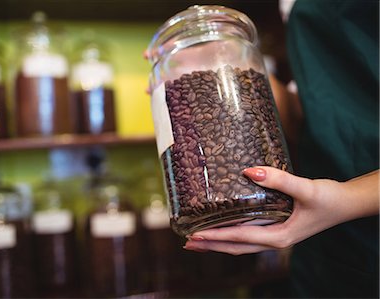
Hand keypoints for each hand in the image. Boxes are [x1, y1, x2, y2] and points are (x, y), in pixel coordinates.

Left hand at [184, 167, 378, 254]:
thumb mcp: (306, 188)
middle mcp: (274, 240)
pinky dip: (231, 235)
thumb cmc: (330, 198)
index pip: (240, 238)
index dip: (216, 237)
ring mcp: (275, 236)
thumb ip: (279, 180)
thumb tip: (248, 171)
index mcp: (279, 236)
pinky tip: (223, 228)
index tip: (195, 236)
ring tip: (198, 240)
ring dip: (218, 243)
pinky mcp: (277, 229)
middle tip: (187, 242)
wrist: (347, 203)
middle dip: (210, 245)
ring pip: (240, 244)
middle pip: (235, 247)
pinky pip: (248, 236)